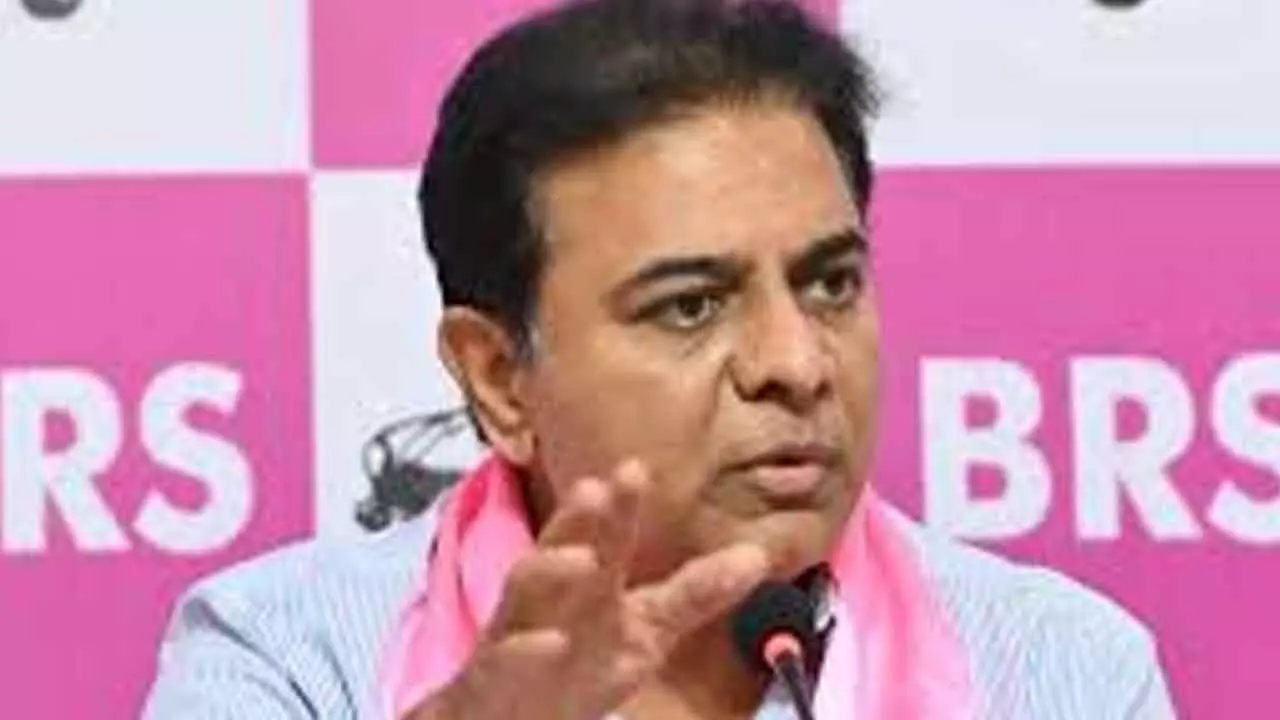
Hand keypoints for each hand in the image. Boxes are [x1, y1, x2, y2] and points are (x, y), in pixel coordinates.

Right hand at [407, 459, 768, 719]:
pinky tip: (551, 642)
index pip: (607, 535)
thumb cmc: (579, 665)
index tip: (636, 469)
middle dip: (579, 519)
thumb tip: (758, 556)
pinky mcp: (496, 674)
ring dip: (550, 569)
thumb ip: (696, 594)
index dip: (621, 505)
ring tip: (583, 558)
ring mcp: (519, 630)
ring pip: (526, 590)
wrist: (512, 714)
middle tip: (598, 488)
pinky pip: (506, 656)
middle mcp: (554, 596)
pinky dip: (528, 649)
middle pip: (562, 546)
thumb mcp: (646, 630)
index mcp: (592, 583)